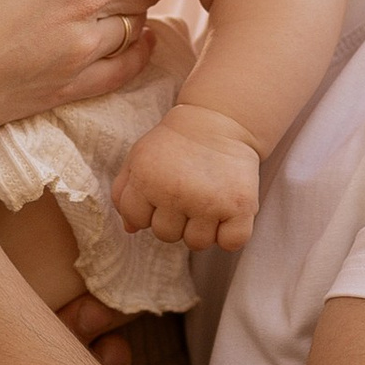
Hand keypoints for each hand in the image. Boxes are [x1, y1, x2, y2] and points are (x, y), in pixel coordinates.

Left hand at [114, 107, 262, 251]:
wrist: (219, 121)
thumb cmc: (174, 144)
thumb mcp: (139, 158)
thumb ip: (124, 191)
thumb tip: (131, 228)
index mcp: (146, 180)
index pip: (138, 220)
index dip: (148, 211)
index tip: (162, 195)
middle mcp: (175, 193)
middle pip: (167, 236)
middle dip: (175, 220)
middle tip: (187, 195)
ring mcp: (208, 202)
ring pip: (197, 243)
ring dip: (202, 228)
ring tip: (207, 202)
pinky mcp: (240, 206)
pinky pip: (232, 242)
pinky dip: (231, 234)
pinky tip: (228, 213)